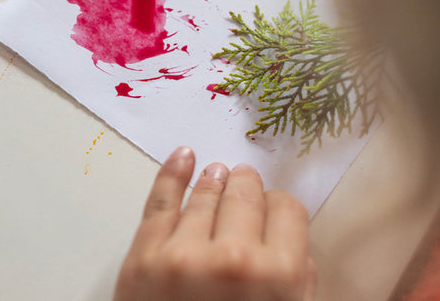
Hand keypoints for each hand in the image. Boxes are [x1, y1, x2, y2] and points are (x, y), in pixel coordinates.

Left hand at [114, 146, 315, 300]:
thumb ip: (298, 284)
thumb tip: (289, 241)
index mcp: (279, 278)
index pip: (287, 209)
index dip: (281, 209)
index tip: (274, 213)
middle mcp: (232, 257)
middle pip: (246, 194)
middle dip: (248, 188)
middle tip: (246, 183)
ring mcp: (181, 253)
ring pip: (206, 194)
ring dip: (216, 182)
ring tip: (219, 173)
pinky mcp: (142, 257)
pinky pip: (160, 200)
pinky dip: (173, 172)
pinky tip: (185, 156)